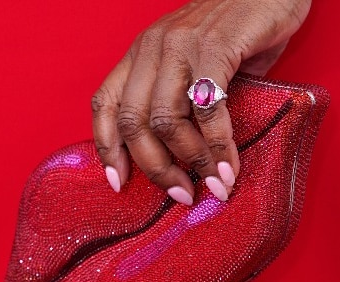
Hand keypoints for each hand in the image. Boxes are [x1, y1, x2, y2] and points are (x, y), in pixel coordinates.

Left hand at [92, 0, 310, 203]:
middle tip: (178, 193)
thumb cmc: (235, 31)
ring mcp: (180, 46)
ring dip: (186, 160)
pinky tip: (227, 167)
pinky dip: (216, 145)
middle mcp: (151, 49)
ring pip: (164, 119)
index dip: (107, 148)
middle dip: (153, 167)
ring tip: (207, 184)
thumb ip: (180, 103)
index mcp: (138, 55)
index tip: (118, 183)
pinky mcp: (214, 47)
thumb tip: (180, 160)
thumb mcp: (193, 65)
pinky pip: (207, 109)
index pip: (104, 105)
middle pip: (132, 122)